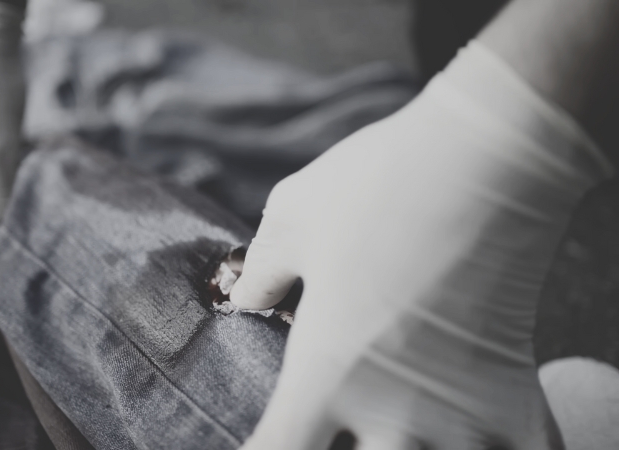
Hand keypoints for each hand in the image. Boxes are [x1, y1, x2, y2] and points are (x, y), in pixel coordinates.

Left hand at [231, 43, 610, 449]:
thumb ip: (261, 274)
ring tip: (401, 426)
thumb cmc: (380, 182)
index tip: (261, 443)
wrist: (489, 157)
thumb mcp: (294, 218)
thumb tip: (242, 300)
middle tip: (338, 425)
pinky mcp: (516, 397)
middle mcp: (392, 410)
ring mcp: (460, 412)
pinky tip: (476, 437)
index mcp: (327, 371)